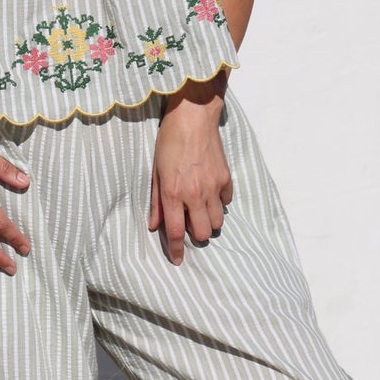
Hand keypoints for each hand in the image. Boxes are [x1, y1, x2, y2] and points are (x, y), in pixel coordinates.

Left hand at [147, 87, 232, 264]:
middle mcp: (194, 195)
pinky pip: (226, 202)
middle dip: (195, 235)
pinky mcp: (226, 178)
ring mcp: (213, 187)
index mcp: (173, 194)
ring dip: (208, 222)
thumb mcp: (155, 172)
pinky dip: (219, 203)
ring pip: (217, 222)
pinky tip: (210, 193)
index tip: (178, 261)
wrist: (193, 118)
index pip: (176, 232)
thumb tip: (154, 225)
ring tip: (200, 211)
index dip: (177, 250)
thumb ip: (155, 201)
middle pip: (201, 233)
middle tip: (189, 225)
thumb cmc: (169, 142)